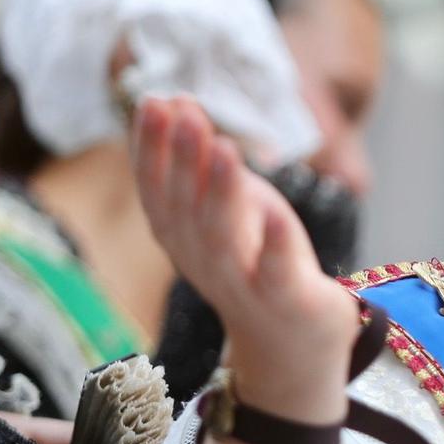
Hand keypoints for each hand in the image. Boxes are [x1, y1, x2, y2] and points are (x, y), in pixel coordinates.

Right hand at [132, 97, 354, 416]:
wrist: (291, 342)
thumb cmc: (256, 259)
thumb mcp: (226, 206)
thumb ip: (203, 161)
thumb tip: (177, 100)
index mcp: (181, 238)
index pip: (156, 191)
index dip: (152, 149)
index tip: (153, 102)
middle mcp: (203, 262)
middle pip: (186, 210)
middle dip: (183, 160)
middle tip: (183, 113)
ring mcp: (243, 285)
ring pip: (222, 239)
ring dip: (221, 192)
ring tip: (224, 146)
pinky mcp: (286, 301)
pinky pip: (276, 274)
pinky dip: (274, 246)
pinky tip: (275, 217)